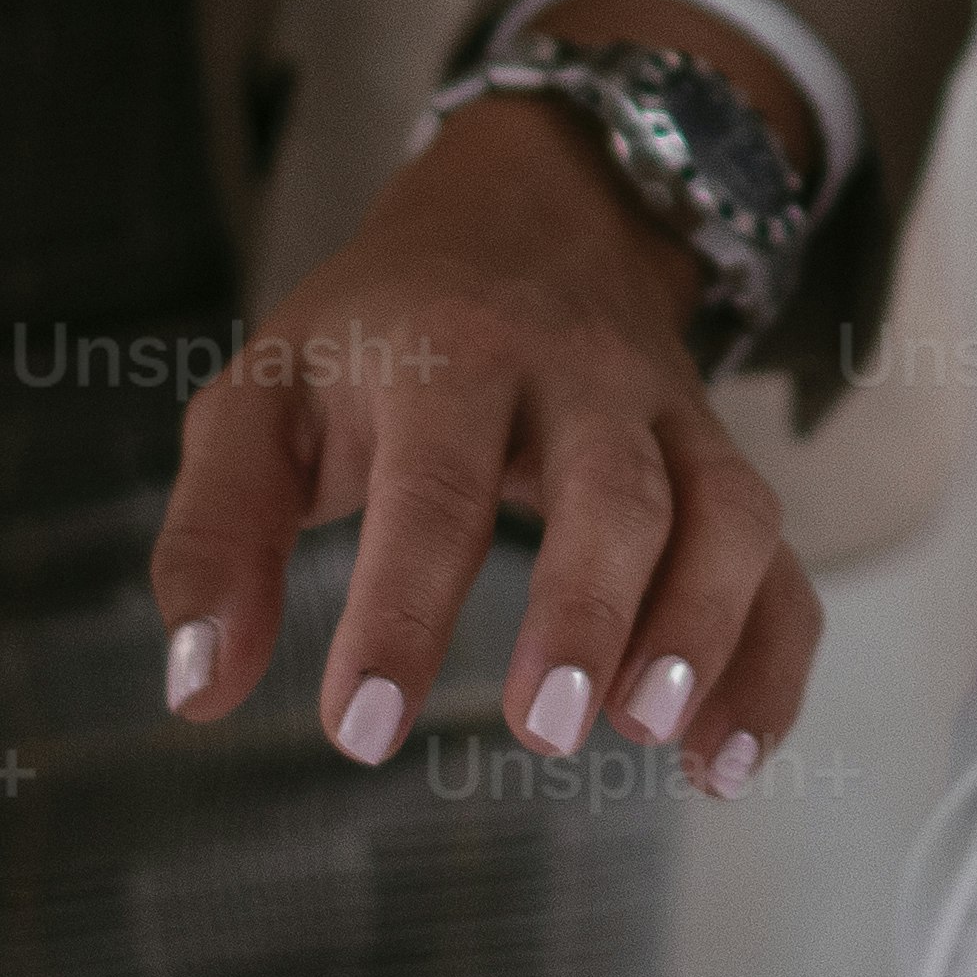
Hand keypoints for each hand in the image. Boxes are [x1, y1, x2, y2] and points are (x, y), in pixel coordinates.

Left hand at [148, 0, 819, 792]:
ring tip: (654, 737)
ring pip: (727, 512)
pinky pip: (779, 560)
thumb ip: (214, 536)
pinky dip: (773, 661)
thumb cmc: (372, 338)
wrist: (526, 216)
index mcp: (445, 360)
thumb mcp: (261, 398)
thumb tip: (198, 689)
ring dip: (708, 628)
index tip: (363, 730)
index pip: (432, 488)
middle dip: (590, 608)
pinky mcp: (721, 465)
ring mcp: (666, 421)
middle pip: (614, 488)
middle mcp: (575, 383)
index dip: (401, 610)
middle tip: (545, 729)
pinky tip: (725, 760)